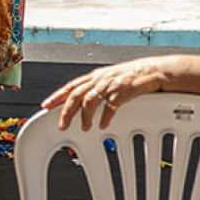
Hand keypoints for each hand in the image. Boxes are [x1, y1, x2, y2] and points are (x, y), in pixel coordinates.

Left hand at [40, 57, 173, 130]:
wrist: (154, 70)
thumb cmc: (133, 75)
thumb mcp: (110, 77)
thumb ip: (96, 86)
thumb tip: (84, 100)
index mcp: (95, 76)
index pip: (70, 86)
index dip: (56, 96)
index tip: (46, 105)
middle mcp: (100, 79)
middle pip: (75, 95)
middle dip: (66, 111)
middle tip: (61, 125)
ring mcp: (110, 85)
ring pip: (89, 101)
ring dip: (85, 117)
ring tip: (84, 128)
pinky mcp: (123, 92)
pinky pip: (110, 107)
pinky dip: (105, 117)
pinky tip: (103, 125)